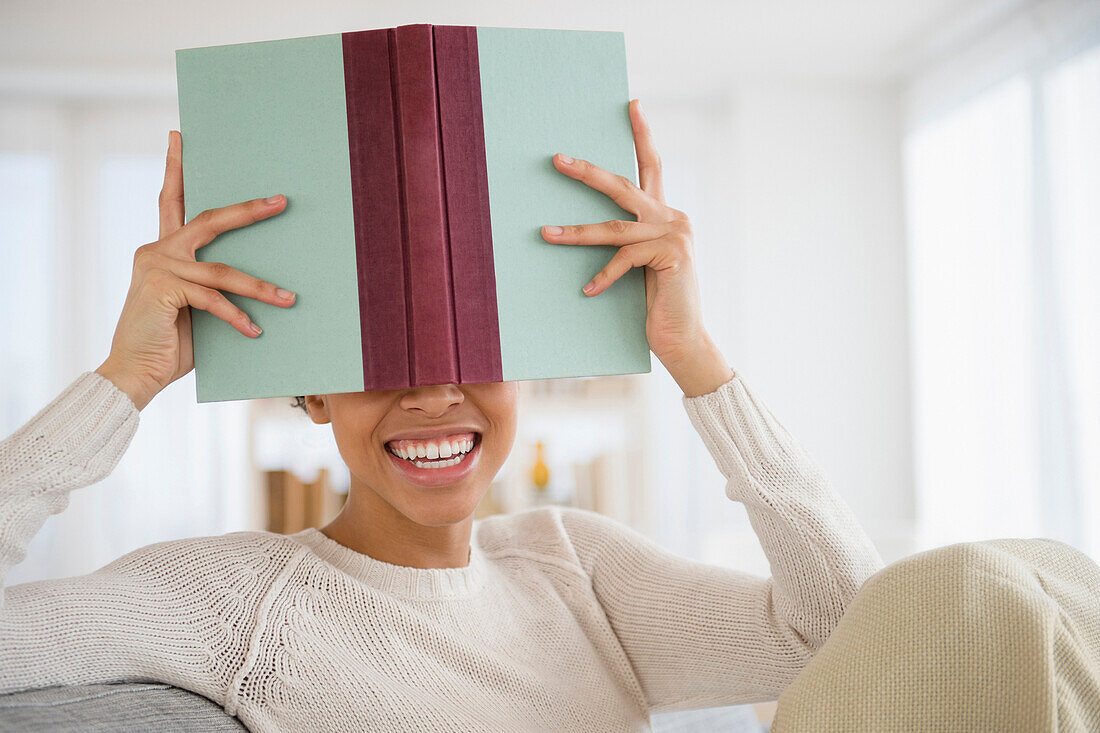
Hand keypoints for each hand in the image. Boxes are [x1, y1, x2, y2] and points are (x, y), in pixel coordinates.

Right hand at [94, 130, 295, 410]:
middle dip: (249, 211)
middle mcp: (156, 250)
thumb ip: (212, 285)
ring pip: (222, 270)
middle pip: (209, 220)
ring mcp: (157, 267)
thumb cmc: (170, 343)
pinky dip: (237, 317)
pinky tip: (255, 331)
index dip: (176, 168)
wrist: (135, 374)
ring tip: (290, 299)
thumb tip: (260, 280)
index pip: (169, 200)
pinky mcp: (163, 289)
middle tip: (280, 201)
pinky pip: (212, 299)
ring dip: (261, 288)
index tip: (180, 136)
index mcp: (161, 249)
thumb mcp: (196, 307)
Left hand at [540, 99, 733, 395]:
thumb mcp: (641, 267)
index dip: (642, 135)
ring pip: (615, 227)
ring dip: (576, 232)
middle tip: (557, 159)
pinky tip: (588, 291)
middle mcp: (674, 218)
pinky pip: (625, 258)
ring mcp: (676, 235)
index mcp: (667, 215)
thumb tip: (590, 227)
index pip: (652, 167)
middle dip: (587, 172)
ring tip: (546, 234)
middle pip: (624, 186)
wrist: (685, 340)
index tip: (631, 105)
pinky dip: (603, 276)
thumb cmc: (657, 306)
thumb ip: (629, 241)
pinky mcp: (673, 256)